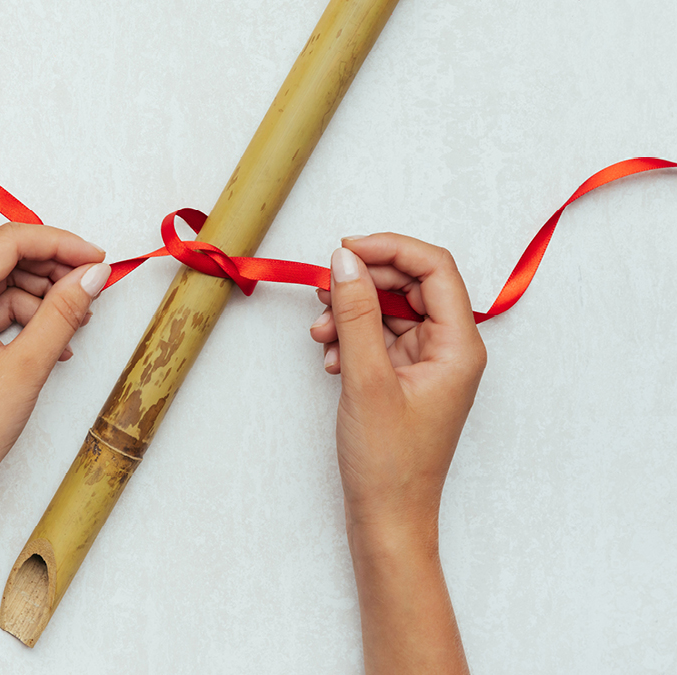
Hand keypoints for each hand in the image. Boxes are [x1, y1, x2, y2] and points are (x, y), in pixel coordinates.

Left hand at [0, 221, 110, 513]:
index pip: (9, 241)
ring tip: (78, 319)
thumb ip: (63, 312)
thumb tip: (93, 274)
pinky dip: (28, 318)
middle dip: (52, 266)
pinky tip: (56, 342)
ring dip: (43, 294)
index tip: (98, 259)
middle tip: (93, 284)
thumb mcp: (27, 367)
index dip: (60, 243)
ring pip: (2, 282)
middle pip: (3, 256)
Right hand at [309, 233, 485, 533]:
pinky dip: (352, 339)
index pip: (435, 269)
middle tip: (325, 290)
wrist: (387, 517)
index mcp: (459, 346)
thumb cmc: (388, 461)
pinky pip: (380, 338)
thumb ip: (356, 314)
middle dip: (365, 282)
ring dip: (352, 313)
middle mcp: (450, 349)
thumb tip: (345, 259)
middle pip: (411, 285)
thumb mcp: (366, 379)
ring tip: (320, 334)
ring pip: (391, 311)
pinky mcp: (405, 378)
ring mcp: (428, 363)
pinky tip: (330, 359)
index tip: (345, 249)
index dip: (390, 249)